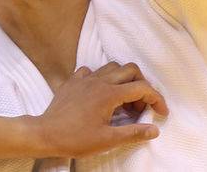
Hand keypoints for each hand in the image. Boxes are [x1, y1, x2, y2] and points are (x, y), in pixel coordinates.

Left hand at [0, 62, 168, 161]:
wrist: (45, 134)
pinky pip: (91, 71)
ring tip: (123, 102)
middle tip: (140, 106)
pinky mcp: (72, 82)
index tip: (161, 113)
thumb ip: (134, 133)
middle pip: (130, 70)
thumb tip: (155, 129)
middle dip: (142, 85)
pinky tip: (101, 95)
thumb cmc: (76, 138)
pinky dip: (101, 79)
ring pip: (111, 67)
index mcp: (109, 94)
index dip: (157, 99)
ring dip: (123, 80)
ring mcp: (83, 79)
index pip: (142, 88)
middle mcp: (98, 81)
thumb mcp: (108, 140)